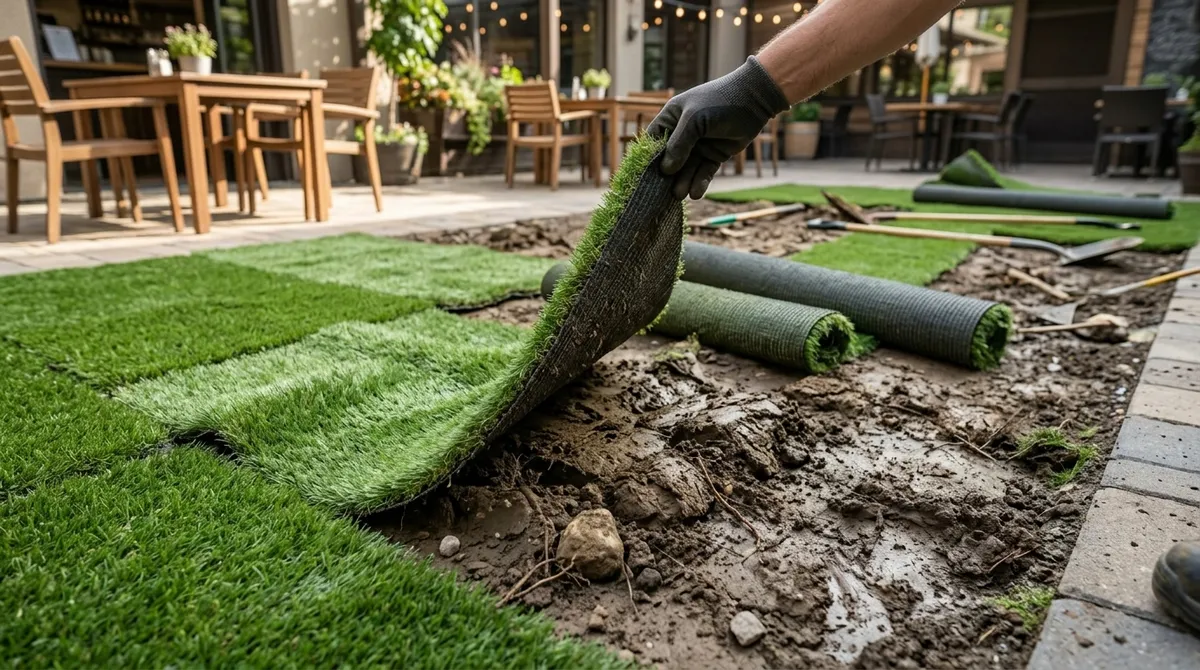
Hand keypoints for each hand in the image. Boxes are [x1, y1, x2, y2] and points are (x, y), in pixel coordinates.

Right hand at [647, 56, 789, 199]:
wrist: (754, 100)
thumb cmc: (719, 102)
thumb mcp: (694, 120)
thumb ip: (679, 145)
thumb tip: (665, 170)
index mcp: (671, 118)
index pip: (654, 141)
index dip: (648, 158)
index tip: (643, 176)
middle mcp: (683, 133)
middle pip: (669, 159)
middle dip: (666, 176)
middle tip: (660, 193)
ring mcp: (699, 145)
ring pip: (687, 168)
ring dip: (683, 181)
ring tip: (680, 195)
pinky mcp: (714, 155)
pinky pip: (704, 171)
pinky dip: (700, 182)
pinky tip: (696, 193)